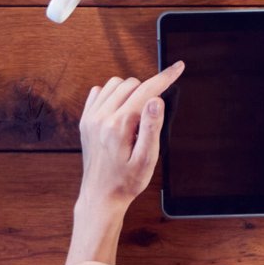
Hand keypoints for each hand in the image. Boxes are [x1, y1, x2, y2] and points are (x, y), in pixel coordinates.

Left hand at [75, 61, 183, 215]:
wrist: (101, 197)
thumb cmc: (126, 182)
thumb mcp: (147, 160)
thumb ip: (153, 128)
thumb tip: (156, 100)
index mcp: (120, 125)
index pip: (147, 90)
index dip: (166, 77)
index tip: (178, 67)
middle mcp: (102, 117)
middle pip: (132, 84)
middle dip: (147, 92)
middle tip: (150, 118)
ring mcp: (91, 118)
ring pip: (115, 84)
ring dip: (130, 91)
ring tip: (136, 115)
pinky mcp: (85, 120)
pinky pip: (99, 92)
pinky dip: (112, 94)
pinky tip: (119, 111)